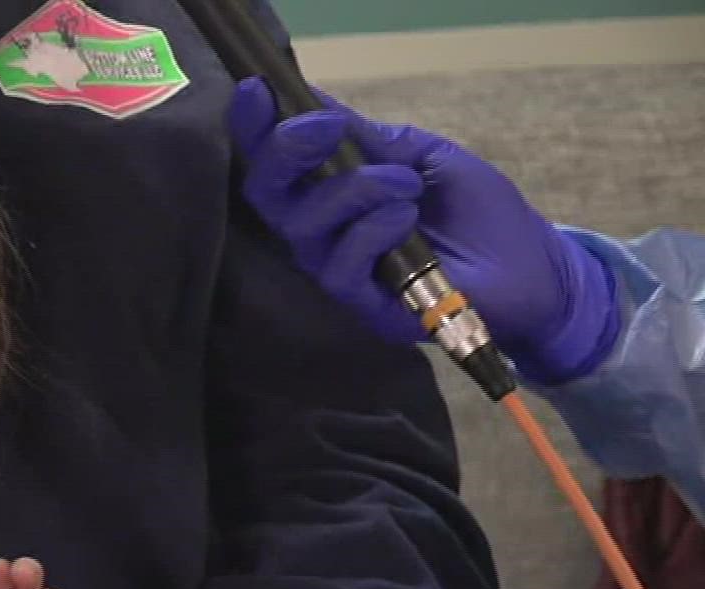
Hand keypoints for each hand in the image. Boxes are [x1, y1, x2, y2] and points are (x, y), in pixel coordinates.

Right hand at [228, 76, 619, 384]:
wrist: (528, 267)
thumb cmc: (477, 211)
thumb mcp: (424, 156)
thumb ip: (369, 137)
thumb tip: (314, 99)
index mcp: (331, 190)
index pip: (275, 162)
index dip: (255, 128)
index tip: (257, 89)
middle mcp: (321, 229)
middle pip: (267, 193)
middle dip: (286, 151)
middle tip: (324, 129)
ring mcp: (337, 267)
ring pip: (303, 225)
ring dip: (354, 191)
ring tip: (406, 183)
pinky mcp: (360, 303)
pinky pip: (339, 265)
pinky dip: (372, 231)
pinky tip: (407, 218)